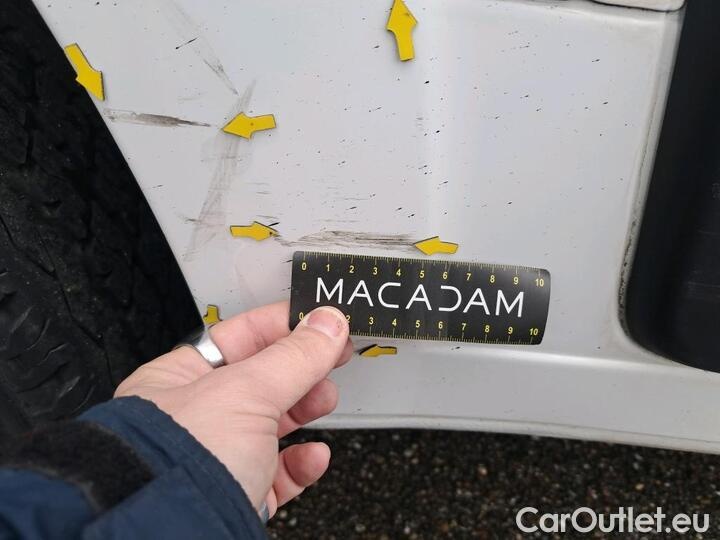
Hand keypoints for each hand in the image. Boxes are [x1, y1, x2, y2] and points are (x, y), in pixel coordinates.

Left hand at [115, 302, 351, 517]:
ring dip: (306, 410)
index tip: (319, 321)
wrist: (175, 538)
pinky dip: (302, 462)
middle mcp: (194, 418)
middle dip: (301, 369)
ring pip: (273, 425)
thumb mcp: (247, 391)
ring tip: (324, 400)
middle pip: (261, 380)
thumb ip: (294, 356)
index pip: (237, 337)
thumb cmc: (179, 464)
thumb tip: (327, 325)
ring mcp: (217, 458)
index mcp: (178, 380)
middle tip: (332, 358)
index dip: (282, 325)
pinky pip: (278, 473)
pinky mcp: (238, 495)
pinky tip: (314, 456)